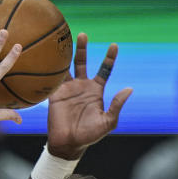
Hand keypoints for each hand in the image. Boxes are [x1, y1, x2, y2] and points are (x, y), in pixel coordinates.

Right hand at [46, 36, 133, 159]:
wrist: (68, 144)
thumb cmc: (89, 135)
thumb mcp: (108, 122)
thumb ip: (117, 105)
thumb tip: (129, 89)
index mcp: (95, 90)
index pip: (104, 70)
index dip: (109, 58)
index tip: (114, 45)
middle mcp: (81, 86)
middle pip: (82, 62)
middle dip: (83, 48)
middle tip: (82, 34)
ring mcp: (67, 89)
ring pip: (66, 67)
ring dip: (64, 54)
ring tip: (62, 40)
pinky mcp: (54, 94)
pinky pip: (52, 79)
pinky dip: (51, 69)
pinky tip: (48, 58)